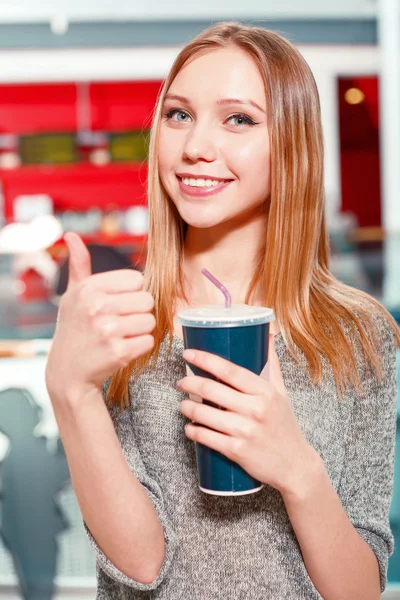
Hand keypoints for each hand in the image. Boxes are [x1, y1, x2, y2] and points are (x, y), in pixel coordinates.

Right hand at [45, 232, 154, 403]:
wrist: (67, 373)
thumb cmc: (75, 329)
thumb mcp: (73, 296)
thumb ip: (79, 265)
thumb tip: (72, 235)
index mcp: (89, 288)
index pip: (136, 280)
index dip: (132, 293)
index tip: (117, 304)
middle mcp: (96, 306)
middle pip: (147, 300)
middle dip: (139, 312)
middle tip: (120, 323)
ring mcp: (107, 330)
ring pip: (150, 321)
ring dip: (141, 330)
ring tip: (121, 335)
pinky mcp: (118, 352)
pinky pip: (149, 341)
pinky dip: (140, 347)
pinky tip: (123, 349)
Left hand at [178, 334, 318, 496]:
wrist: (295, 465)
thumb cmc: (285, 425)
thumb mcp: (282, 392)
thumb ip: (271, 364)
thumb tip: (267, 332)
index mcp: (265, 392)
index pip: (229, 370)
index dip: (205, 359)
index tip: (188, 354)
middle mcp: (255, 409)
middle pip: (211, 390)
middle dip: (189, 383)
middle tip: (181, 382)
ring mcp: (245, 431)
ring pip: (204, 415)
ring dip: (187, 408)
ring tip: (183, 405)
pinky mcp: (237, 451)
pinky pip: (206, 438)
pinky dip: (193, 431)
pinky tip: (189, 427)